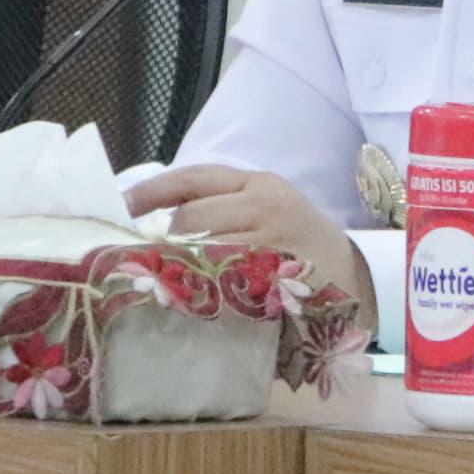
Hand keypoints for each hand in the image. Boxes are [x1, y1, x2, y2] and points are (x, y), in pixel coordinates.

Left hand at [124, 163, 371, 337]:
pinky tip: (190, 295)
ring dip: (176, 263)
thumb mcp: (266, 210)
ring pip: (204, 247)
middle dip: (163, 235)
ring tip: (160, 276)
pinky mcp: (276, 276)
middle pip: (192, 215)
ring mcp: (271, 241)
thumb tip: (155, 221)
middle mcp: (265, 205)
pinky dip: (201, 286)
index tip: (119, 205)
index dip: (152, 190)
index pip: (194, 178)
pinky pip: (225, 279)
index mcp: (258, 184)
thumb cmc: (297, 243)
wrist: (353, 277)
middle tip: (141, 254)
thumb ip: (220, 207)